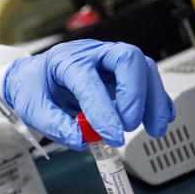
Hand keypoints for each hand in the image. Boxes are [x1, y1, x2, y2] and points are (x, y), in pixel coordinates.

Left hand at [2, 39, 174, 149]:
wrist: (35, 77)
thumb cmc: (34, 87)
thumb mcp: (32, 108)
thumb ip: (55, 125)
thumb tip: (82, 140)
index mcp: (65, 59)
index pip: (89, 80)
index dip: (103, 109)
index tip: (112, 136)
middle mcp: (91, 53)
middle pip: (126, 58)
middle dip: (134, 94)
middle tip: (128, 125)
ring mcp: (109, 60)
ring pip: (143, 67)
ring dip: (153, 99)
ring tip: (153, 129)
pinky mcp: (121, 72)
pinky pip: (147, 78)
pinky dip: (157, 99)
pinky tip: (161, 118)